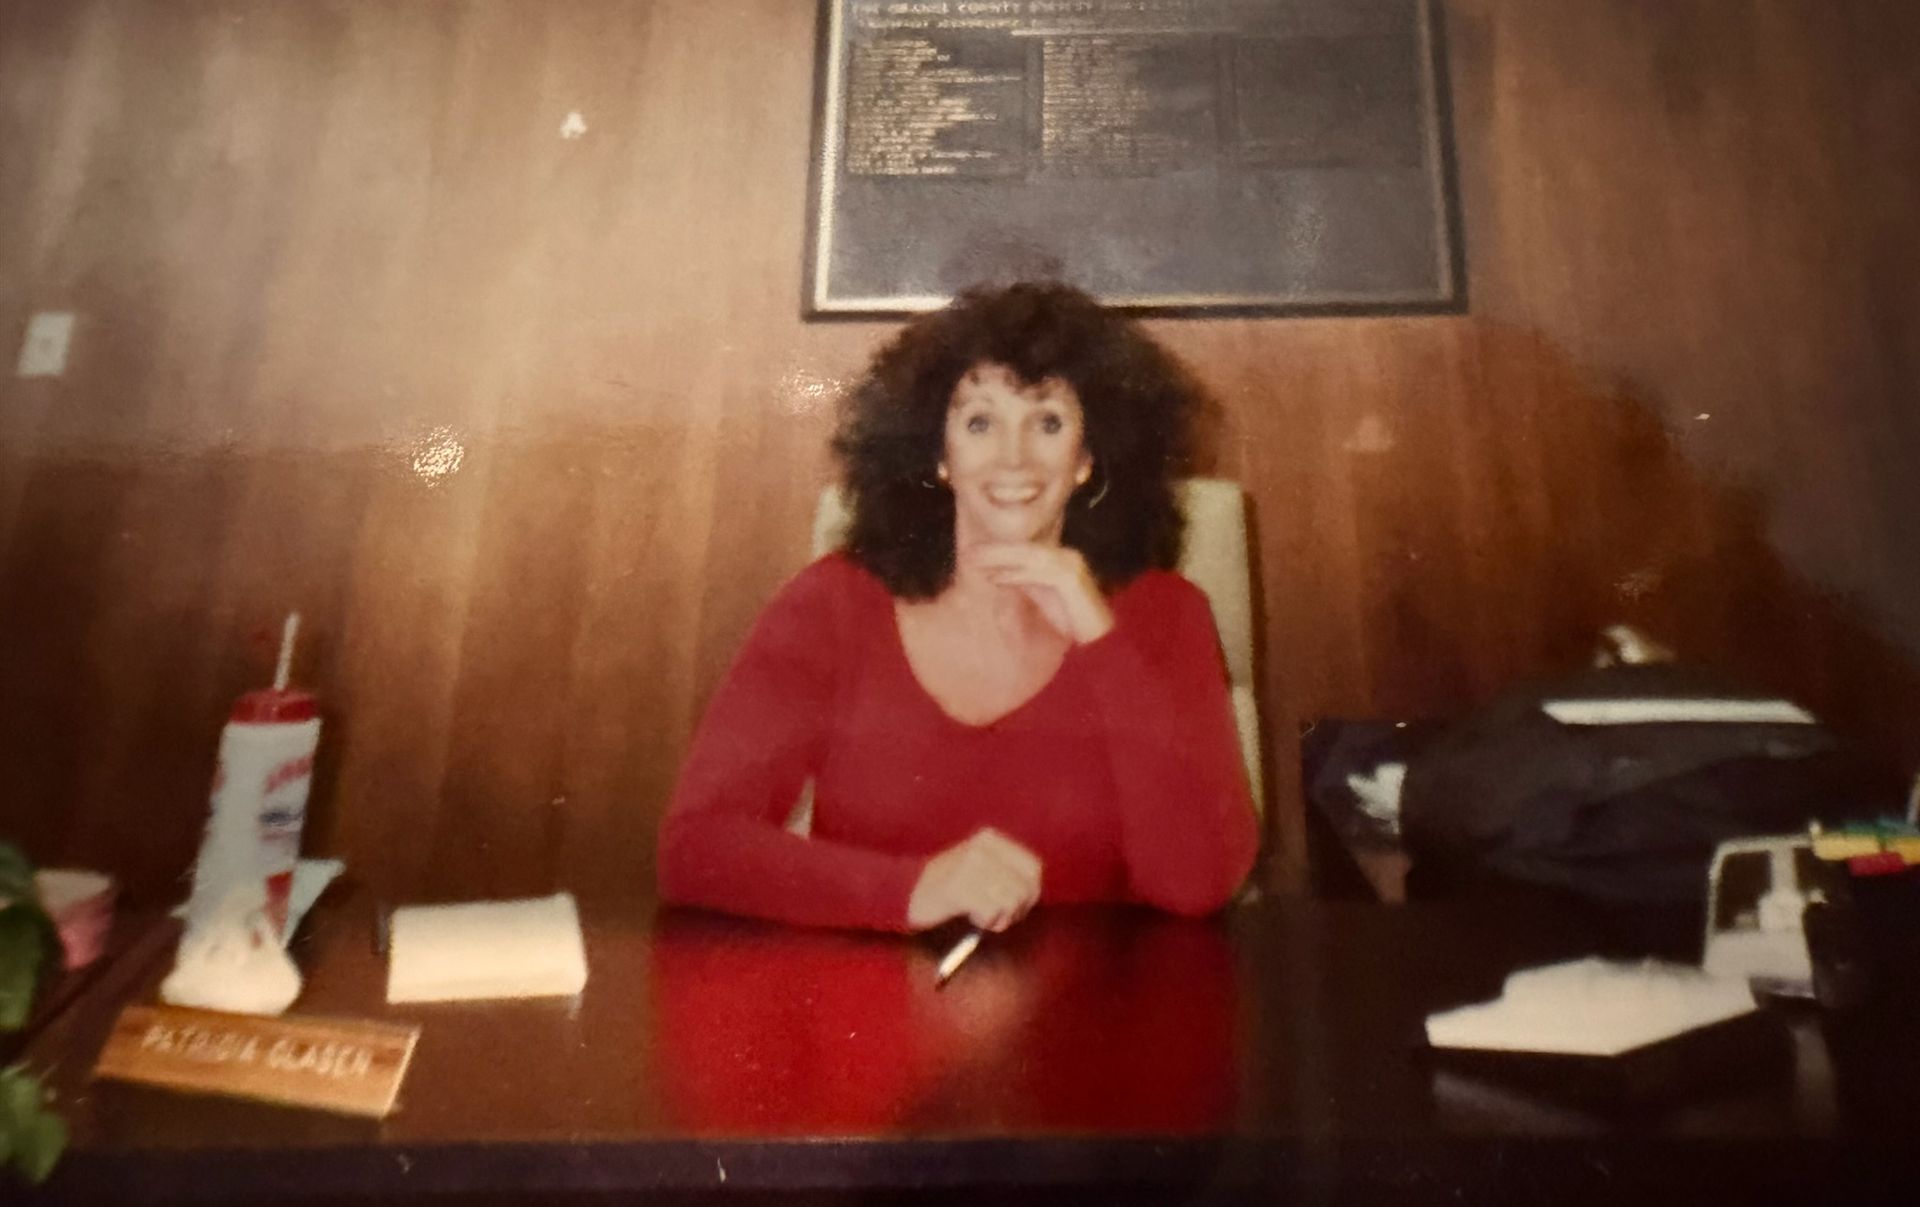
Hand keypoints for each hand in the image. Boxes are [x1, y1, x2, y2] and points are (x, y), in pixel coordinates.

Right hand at [906, 828, 1043, 931]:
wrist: (907, 891)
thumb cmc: (950, 887)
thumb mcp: (981, 868)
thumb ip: (1008, 874)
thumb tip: (1034, 892)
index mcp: (991, 839)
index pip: (1033, 868)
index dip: (1030, 893)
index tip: (1016, 907)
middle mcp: (983, 848)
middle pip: (1025, 887)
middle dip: (1016, 910)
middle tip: (998, 916)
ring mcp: (970, 866)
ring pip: (1010, 901)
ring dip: (999, 917)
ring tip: (981, 915)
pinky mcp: (959, 887)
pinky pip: (991, 912)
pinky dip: (984, 920)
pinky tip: (970, 915)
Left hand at [963, 543, 1114, 643]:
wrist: (1098, 640)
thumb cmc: (1068, 623)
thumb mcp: (1038, 598)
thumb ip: (1020, 583)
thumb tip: (992, 575)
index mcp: (1057, 561)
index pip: (1023, 549)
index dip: (997, 550)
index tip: (970, 553)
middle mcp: (1066, 558)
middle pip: (1025, 548)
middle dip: (994, 550)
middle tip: (967, 553)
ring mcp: (1071, 566)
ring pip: (1030, 556)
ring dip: (1000, 558)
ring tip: (974, 562)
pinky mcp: (1072, 580)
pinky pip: (1040, 573)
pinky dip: (1017, 575)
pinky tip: (997, 579)